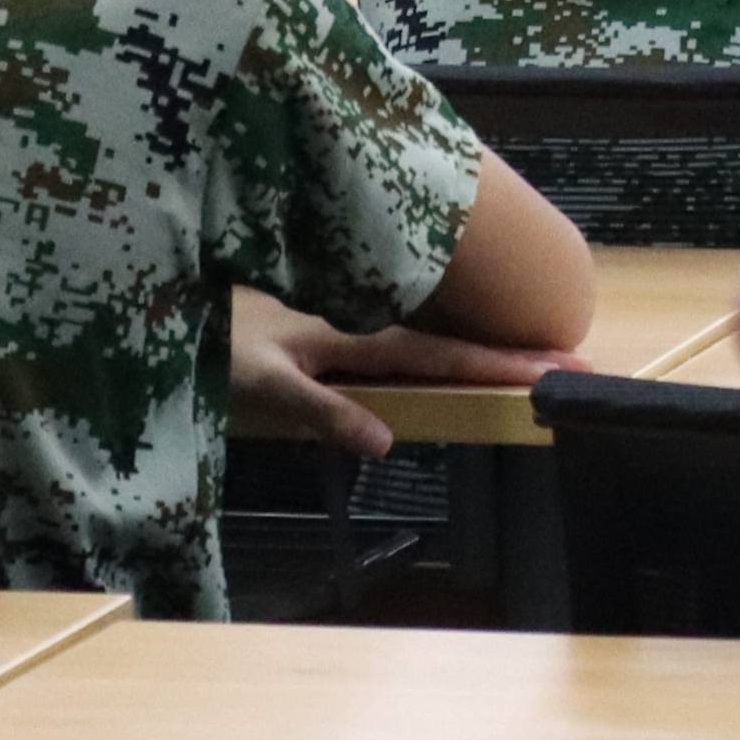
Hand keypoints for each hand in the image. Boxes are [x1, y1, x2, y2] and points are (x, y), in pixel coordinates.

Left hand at [228, 287, 557, 455]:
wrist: (163, 298)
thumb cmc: (208, 344)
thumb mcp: (259, 384)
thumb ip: (322, 408)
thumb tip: (391, 440)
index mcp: (355, 332)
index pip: (444, 353)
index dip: (500, 363)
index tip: (558, 368)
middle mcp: (362, 319)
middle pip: (453, 338)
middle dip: (513, 349)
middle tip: (575, 361)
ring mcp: (349, 318)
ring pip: (432, 330)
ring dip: (484, 342)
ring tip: (536, 357)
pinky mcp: (330, 322)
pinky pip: (404, 331)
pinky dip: (444, 337)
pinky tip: (456, 350)